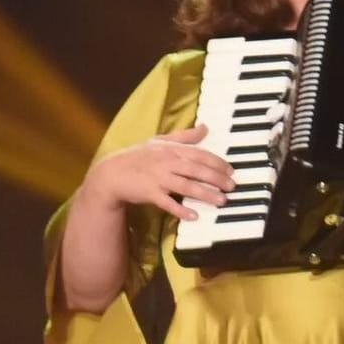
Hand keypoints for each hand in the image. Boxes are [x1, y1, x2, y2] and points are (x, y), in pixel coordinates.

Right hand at [77, 123, 233, 221]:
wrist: (111, 173)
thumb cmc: (138, 157)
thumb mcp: (160, 141)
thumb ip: (184, 136)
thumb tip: (205, 127)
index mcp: (171, 150)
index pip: (200, 155)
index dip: (218, 163)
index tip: (231, 171)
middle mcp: (166, 163)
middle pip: (197, 170)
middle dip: (217, 178)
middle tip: (233, 186)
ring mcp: (158, 179)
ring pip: (186, 186)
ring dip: (206, 194)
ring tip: (221, 201)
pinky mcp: (149, 194)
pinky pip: (167, 203)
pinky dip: (181, 210)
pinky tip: (194, 216)